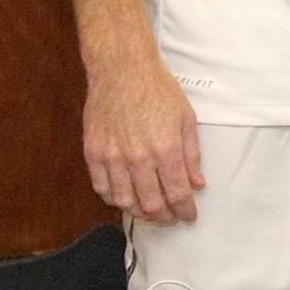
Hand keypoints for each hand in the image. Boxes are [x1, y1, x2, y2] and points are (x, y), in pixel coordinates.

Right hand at [84, 46, 202, 223]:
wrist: (123, 71)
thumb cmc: (158, 91)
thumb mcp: (186, 120)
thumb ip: (191, 155)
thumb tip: (197, 183)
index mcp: (165, 149)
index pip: (177, 193)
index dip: (185, 210)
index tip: (189, 216)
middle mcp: (138, 157)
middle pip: (151, 204)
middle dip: (165, 217)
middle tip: (172, 218)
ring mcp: (112, 156)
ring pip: (124, 201)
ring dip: (139, 212)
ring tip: (151, 212)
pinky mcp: (93, 153)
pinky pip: (101, 187)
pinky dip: (114, 198)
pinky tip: (125, 197)